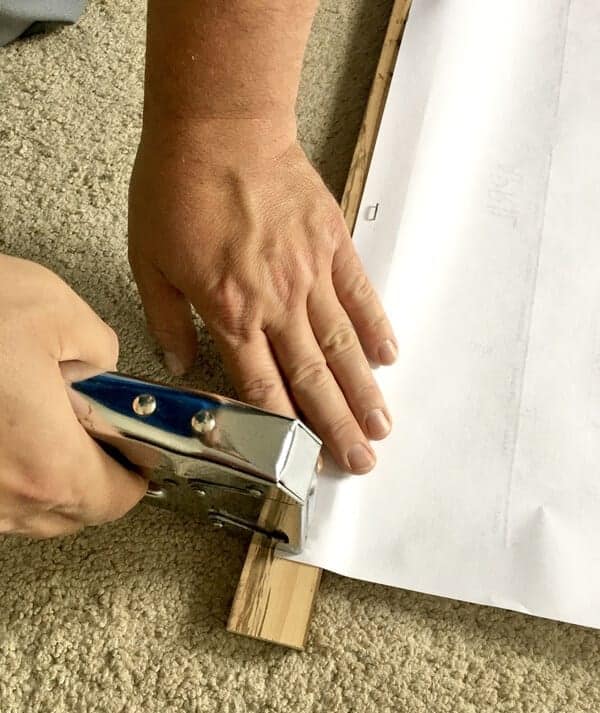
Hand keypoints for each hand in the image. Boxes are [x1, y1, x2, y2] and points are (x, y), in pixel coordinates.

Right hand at [0, 255, 146, 537]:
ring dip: (40, 473)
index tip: (134, 451)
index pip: (116, 499)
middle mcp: (2, 499)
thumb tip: (98, 368)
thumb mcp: (51, 308)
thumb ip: (99, 349)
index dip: (134, 471)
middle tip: (84, 428)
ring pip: (22, 510)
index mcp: (47, 464)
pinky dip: (0, 470)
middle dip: (89, 474)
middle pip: (70, 512)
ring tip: (28, 416)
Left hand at [128, 123, 396, 473]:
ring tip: (382, 427)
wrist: (220, 127)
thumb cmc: (179, 190)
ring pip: (342, 347)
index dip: (285, 430)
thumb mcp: (149, 261)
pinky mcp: (332, 244)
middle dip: (337, 428)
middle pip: (312, 379)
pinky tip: (388, 357)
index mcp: (230, 313)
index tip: (303, 461)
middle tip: (360, 462)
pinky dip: (376, 327)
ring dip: (363, 393)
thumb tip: (180, 364)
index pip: (263, 387)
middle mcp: (277, 303)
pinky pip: (360, 294)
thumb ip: (168, 320)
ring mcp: (311, 275)